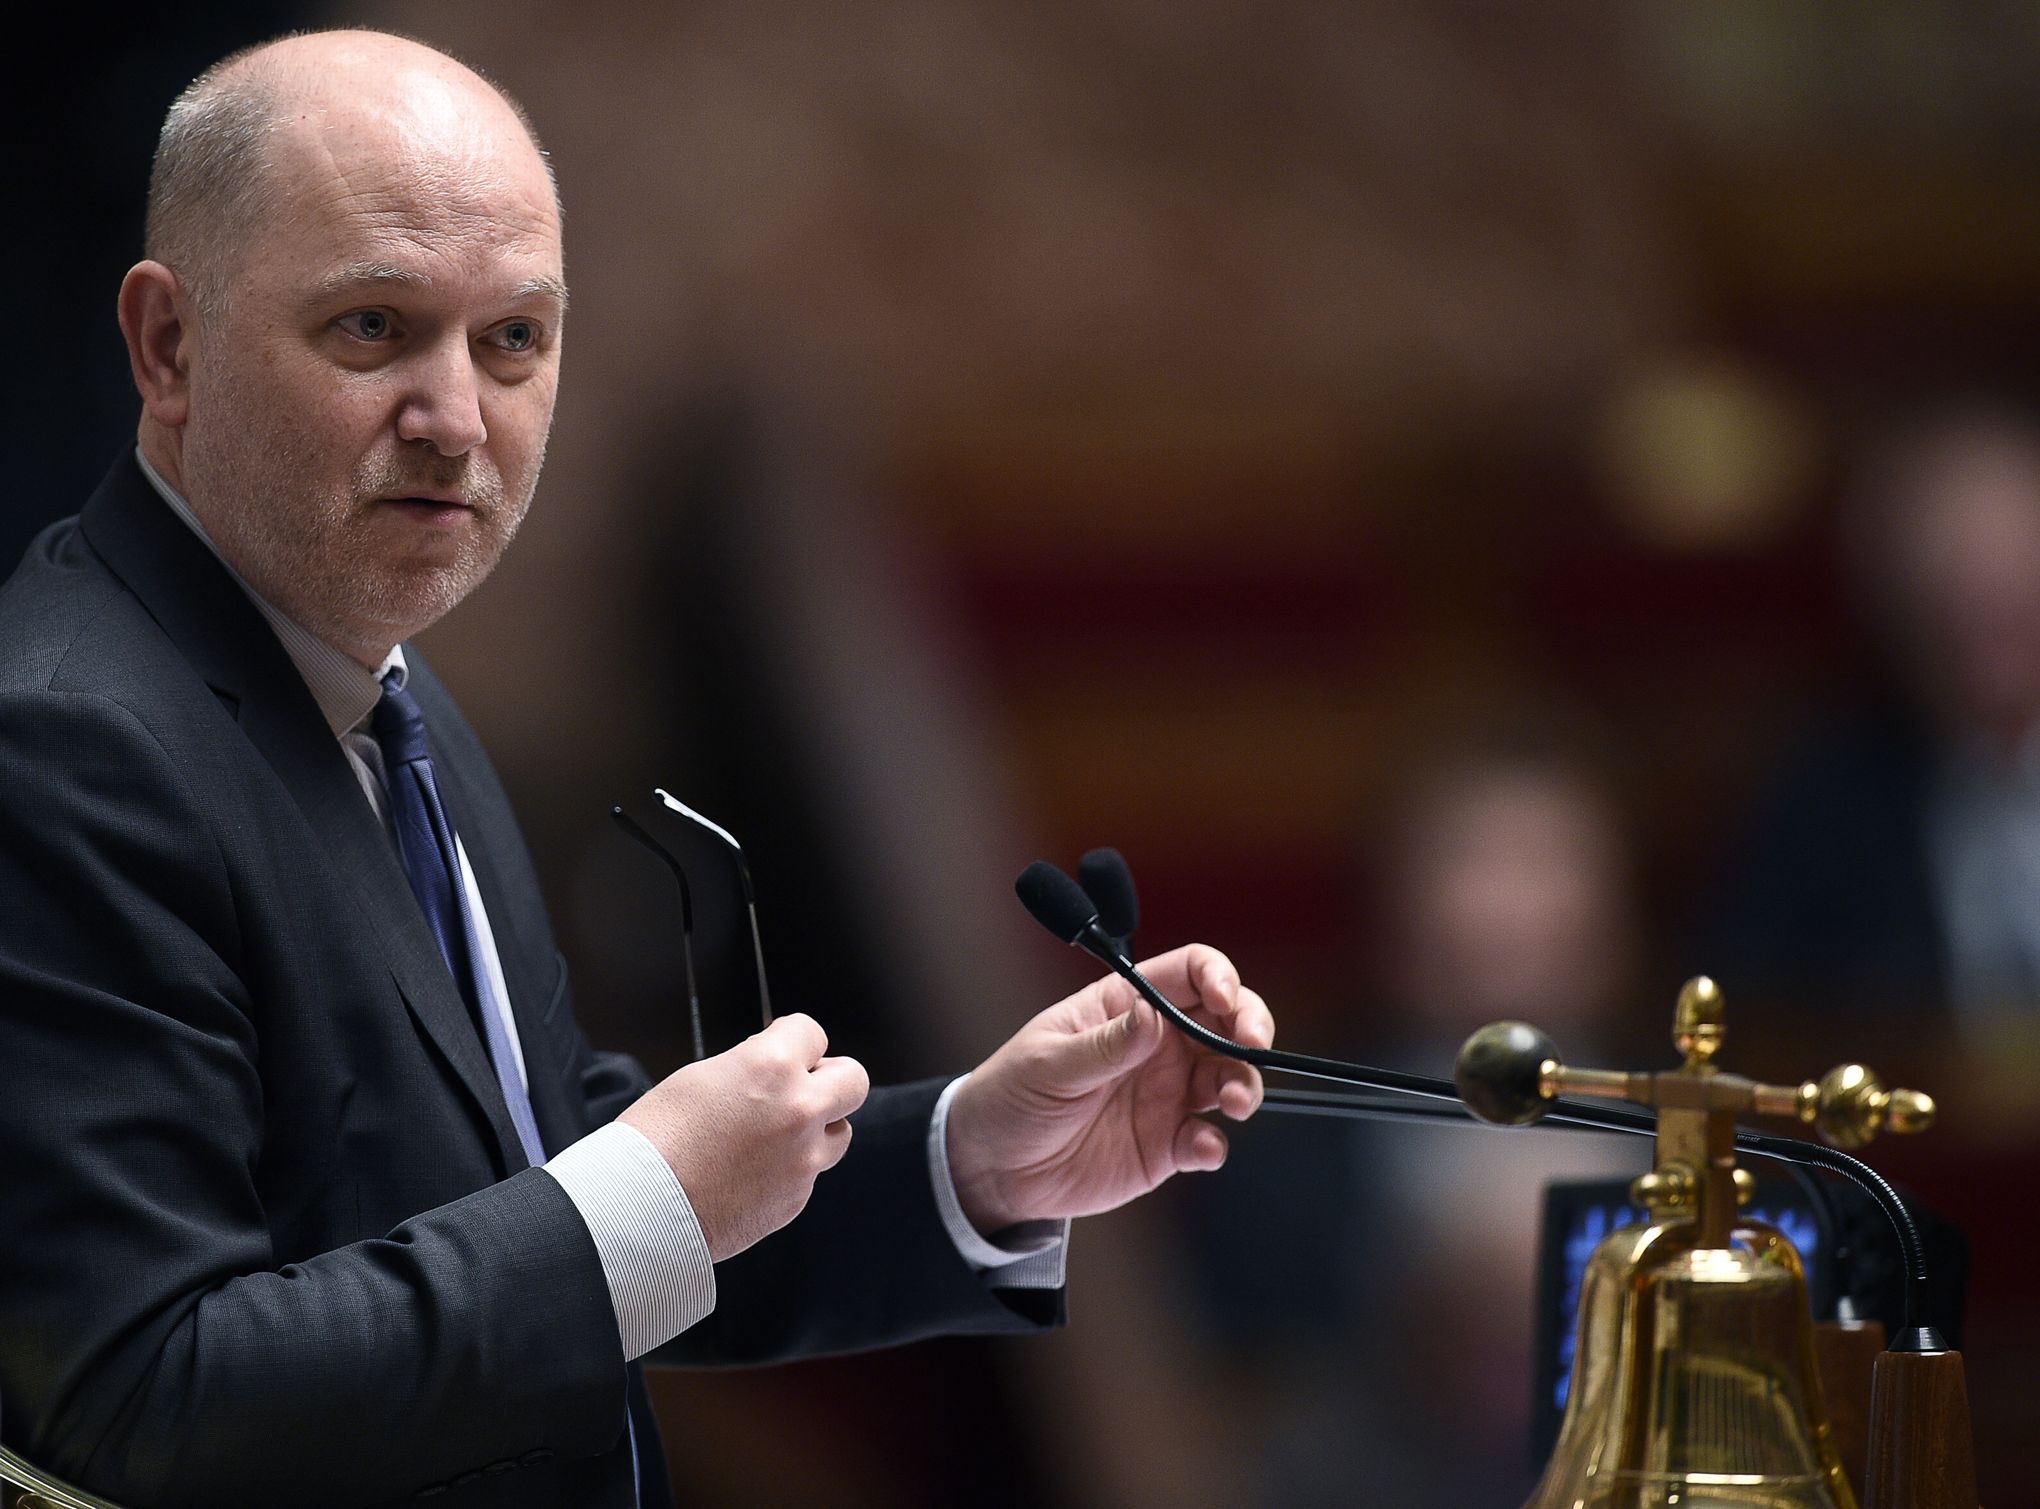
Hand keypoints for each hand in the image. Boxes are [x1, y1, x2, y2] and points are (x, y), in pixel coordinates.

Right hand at [619, 1013, 868, 1261]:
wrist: (636, 1209)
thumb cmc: (655, 1139)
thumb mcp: (700, 1077)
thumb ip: (751, 1067)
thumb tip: (774, 1068)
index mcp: (772, 1067)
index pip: (813, 1032)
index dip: (793, 1041)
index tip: (782, 1051)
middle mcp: (799, 1109)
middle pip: (854, 1080)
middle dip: (831, 1080)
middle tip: (803, 1088)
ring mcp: (804, 1159)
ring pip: (840, 1132)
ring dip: (816, 1129)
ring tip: (771, 1138)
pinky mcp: (796, 1199)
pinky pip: (809, 1174)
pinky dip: (789, 1171)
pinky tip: (750, 1174)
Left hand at [944, 944, 1271, 1234]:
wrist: (993, 1168)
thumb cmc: (1010, 1097)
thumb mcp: (1048, 1065)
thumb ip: (1104, 1045)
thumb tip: (1151, 1014)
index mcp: (1126, 1006)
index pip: (1190, 972)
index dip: (1218, 977)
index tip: (1225, 1001)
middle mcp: (1157, 1044)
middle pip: (1227, 1020)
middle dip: (1252, 1026)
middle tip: (1253, 1046)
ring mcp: (1166, 1093)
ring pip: (1230, 1076)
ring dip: (1244, 1085)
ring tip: (1232, 1103)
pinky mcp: (1166, 1144)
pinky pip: (1207, 1139)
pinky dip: (1215, 1143)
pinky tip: (1201, 1148)